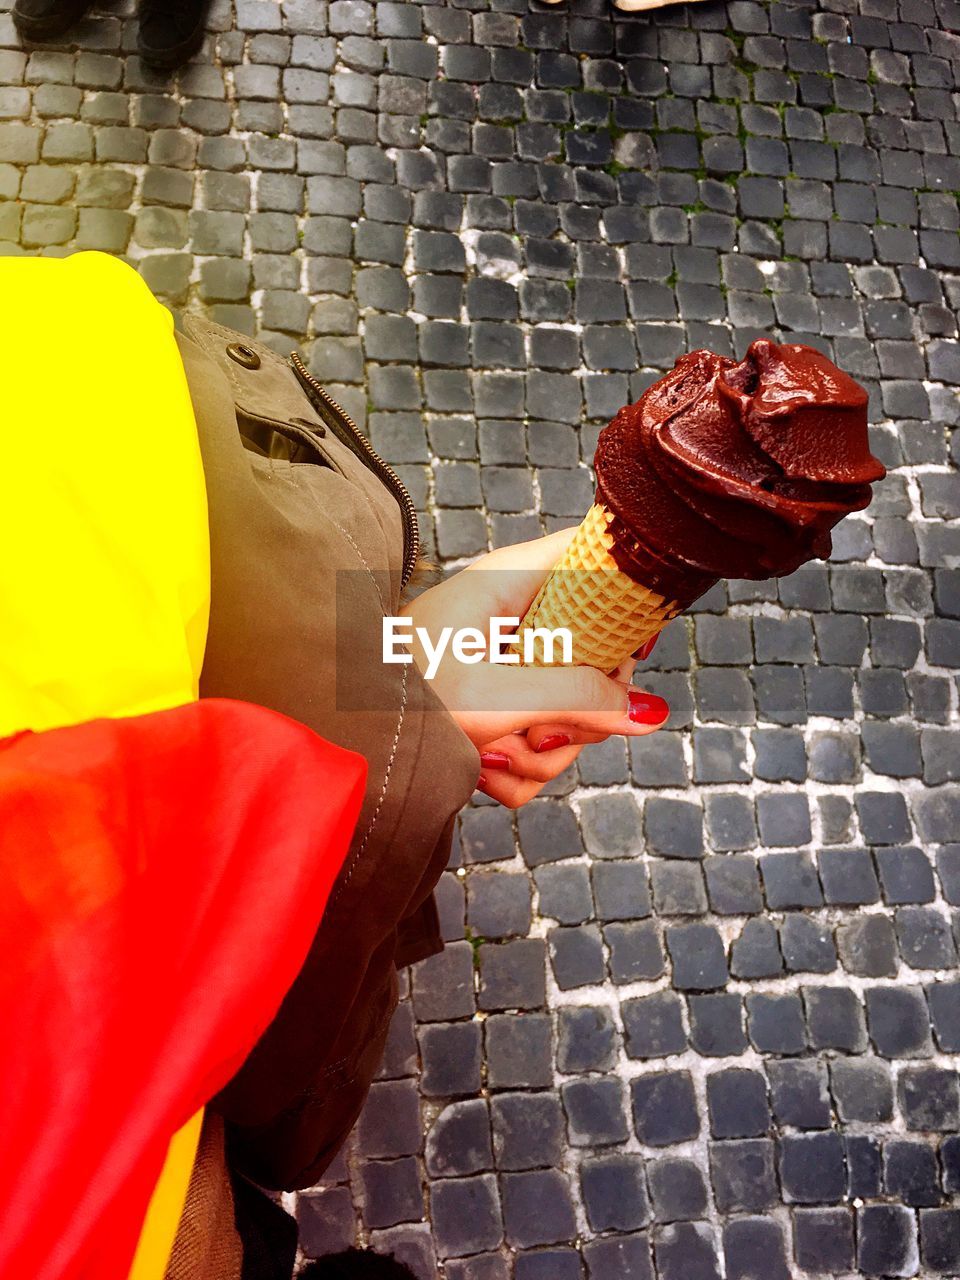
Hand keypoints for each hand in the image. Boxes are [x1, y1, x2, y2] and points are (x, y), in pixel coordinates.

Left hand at [400, 530, 667, 807]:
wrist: (338, 746)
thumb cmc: (398, 704)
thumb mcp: (497, 698)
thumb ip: (579, 699)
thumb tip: (647, 712)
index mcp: (508, 584)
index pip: (595, 556)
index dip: (628, 599)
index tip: (628, 651)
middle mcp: (510, 619)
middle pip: (596, 654)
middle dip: (578, 712)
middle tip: (540, 728)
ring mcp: (503, 665)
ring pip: (570, 706)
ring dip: (543, 750)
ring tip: (496, 754)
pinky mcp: (492, 707)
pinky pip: (538, 738)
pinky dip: (517, 768)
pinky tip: (482, 770)